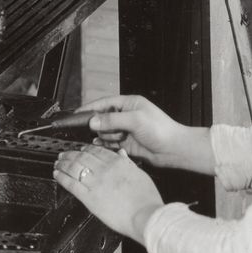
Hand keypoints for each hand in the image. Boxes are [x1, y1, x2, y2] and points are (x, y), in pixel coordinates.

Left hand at [54, 145, 163, 241]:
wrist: (145, 216)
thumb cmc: (146, 200)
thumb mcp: (141, 175)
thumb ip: (128, 163)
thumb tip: (121, 154)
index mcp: (118, 163)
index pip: (97, 151)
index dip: (85, 149)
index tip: (81, 150)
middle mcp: (105, 170)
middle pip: (82, 157)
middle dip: (71, 154)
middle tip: (64, 154)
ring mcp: (96, 183)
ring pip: (74, 167)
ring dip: (63, 163)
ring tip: (58, 162)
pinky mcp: (89, 197)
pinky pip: (71, 184)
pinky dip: (62, 177)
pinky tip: (57, 174)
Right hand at [77, 95, 213, 173]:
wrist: (174, 150)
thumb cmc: (161, 130)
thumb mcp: (135, 120)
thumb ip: (112, 120)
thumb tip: (93, 121)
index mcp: (129, 103)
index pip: (104, 103)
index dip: (90, 108)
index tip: (77, 114)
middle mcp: (126, 115)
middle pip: (102, 118)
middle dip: (101, 126)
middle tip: (105, 131)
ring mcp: (126, 130)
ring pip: (105, 132)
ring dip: (106, 136)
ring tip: (118, 139)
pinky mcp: (127, 143)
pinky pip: (110, 143)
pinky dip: (107, 145)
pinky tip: (108, 146)